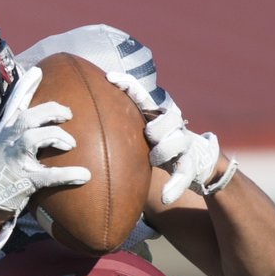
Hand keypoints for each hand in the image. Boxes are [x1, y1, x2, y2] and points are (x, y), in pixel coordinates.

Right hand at [0, 67, 89, 215]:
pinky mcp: (24, 180)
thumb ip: (16, 136)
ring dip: (57, 137)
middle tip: (68, 115)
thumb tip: (37, 127)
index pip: (15, 103)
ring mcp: (14, 160)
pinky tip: (83, 175)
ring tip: (71, 144)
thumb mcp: (2, 149)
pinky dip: (68, 174)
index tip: (37, 71)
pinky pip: (49, 175)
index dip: (26, 86)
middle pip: (29, 116)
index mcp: (4, 132)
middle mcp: (7, 141)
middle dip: (52, 111)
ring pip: (36, 138)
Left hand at [106, 72, 219, 204]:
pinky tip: (166, 197)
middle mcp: (172, 124)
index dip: (128, 84)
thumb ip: (118, 130)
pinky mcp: (191, 164)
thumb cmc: (155, 149)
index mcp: (154, 114)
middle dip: (156, 127)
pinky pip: (184, 174)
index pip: (141, 94)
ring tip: (154, 160)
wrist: (195, 164)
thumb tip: (80, 127)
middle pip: (167, 117)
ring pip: (177, 141)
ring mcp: (183, 143)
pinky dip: (174, 186)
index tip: (109, 78)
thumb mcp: (137, 137)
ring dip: (163, 152)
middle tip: (148, 135)